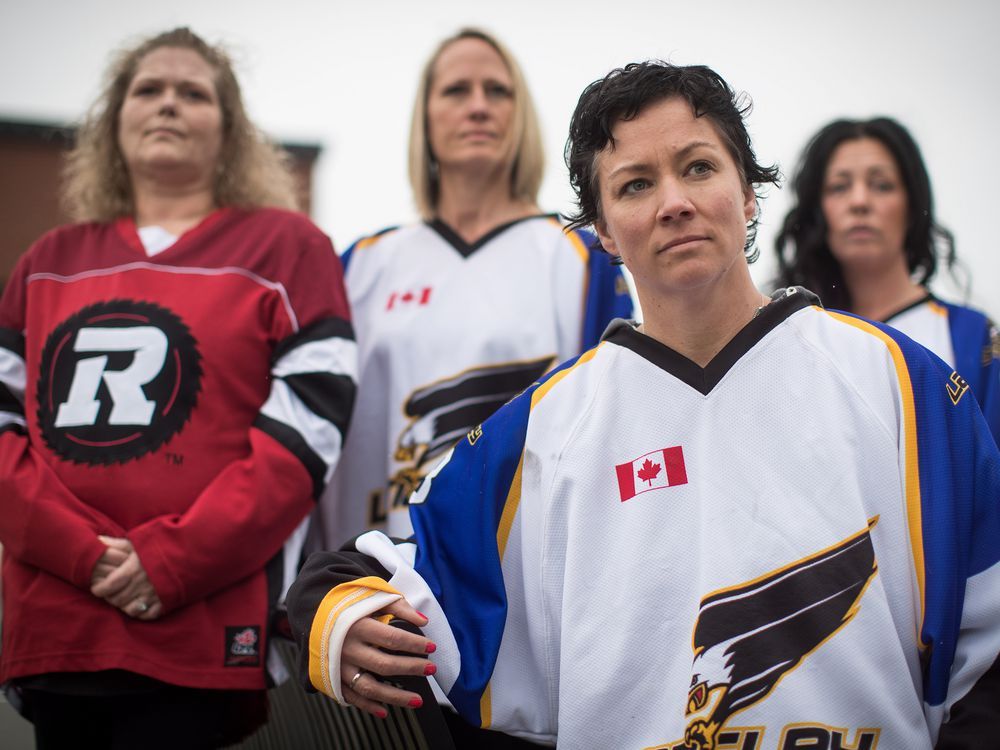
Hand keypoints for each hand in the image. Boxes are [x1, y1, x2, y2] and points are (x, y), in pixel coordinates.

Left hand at [90, 536, 162, 620]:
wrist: (194, 549)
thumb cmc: (165, 542)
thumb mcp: (141, 540)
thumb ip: (119, 544)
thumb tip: (99, 540)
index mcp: (132, 569)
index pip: (107, 586)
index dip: (100, 589)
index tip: (98, 587)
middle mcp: (141, 585)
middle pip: (117, 600)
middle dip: (111, 598)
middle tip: (111, 593)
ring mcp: (154, 595)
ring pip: (130, 609)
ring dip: (125, 606)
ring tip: (125, 599)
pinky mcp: (166, 601)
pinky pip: (148, 614)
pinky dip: (142, 612)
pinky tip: (140, 604)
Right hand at [341, 599, 434, 716]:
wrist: (314, 617)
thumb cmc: (349, 608)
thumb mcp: (371, 599)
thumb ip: (398, 607)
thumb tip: (423, 620)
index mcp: (358, 626)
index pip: (392, 638)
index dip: (415, 644)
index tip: (431, 647)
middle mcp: (348, 648)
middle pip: (385, 664)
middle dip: (412, 668)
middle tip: (431, 669)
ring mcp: (340, 667)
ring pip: (370, 688)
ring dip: (396, 697)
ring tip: (418, 699)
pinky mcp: (333, 679)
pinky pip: (353, 697)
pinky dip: (369, 706)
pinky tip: (386, 711)